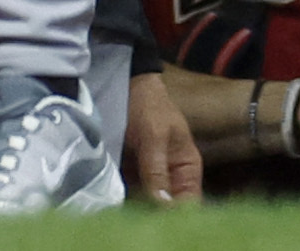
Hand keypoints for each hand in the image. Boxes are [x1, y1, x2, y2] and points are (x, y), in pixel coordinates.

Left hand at [123, 70, 200, 204]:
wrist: (126, 86)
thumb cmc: (148, 106)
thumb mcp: (154, 135)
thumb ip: (157, 169)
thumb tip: (163, 205)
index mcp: (187, 169)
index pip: (188, 203)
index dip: (174, 213)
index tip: (155, 214)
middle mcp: (170, 178)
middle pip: (166, 208)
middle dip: (151, 211)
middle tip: (133, 207)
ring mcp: (149, 178)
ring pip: (145, 204)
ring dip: (134, 206)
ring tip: (120, 200)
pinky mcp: (130, 177)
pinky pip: (128, 195)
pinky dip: (121, 198)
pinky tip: (110, 196)